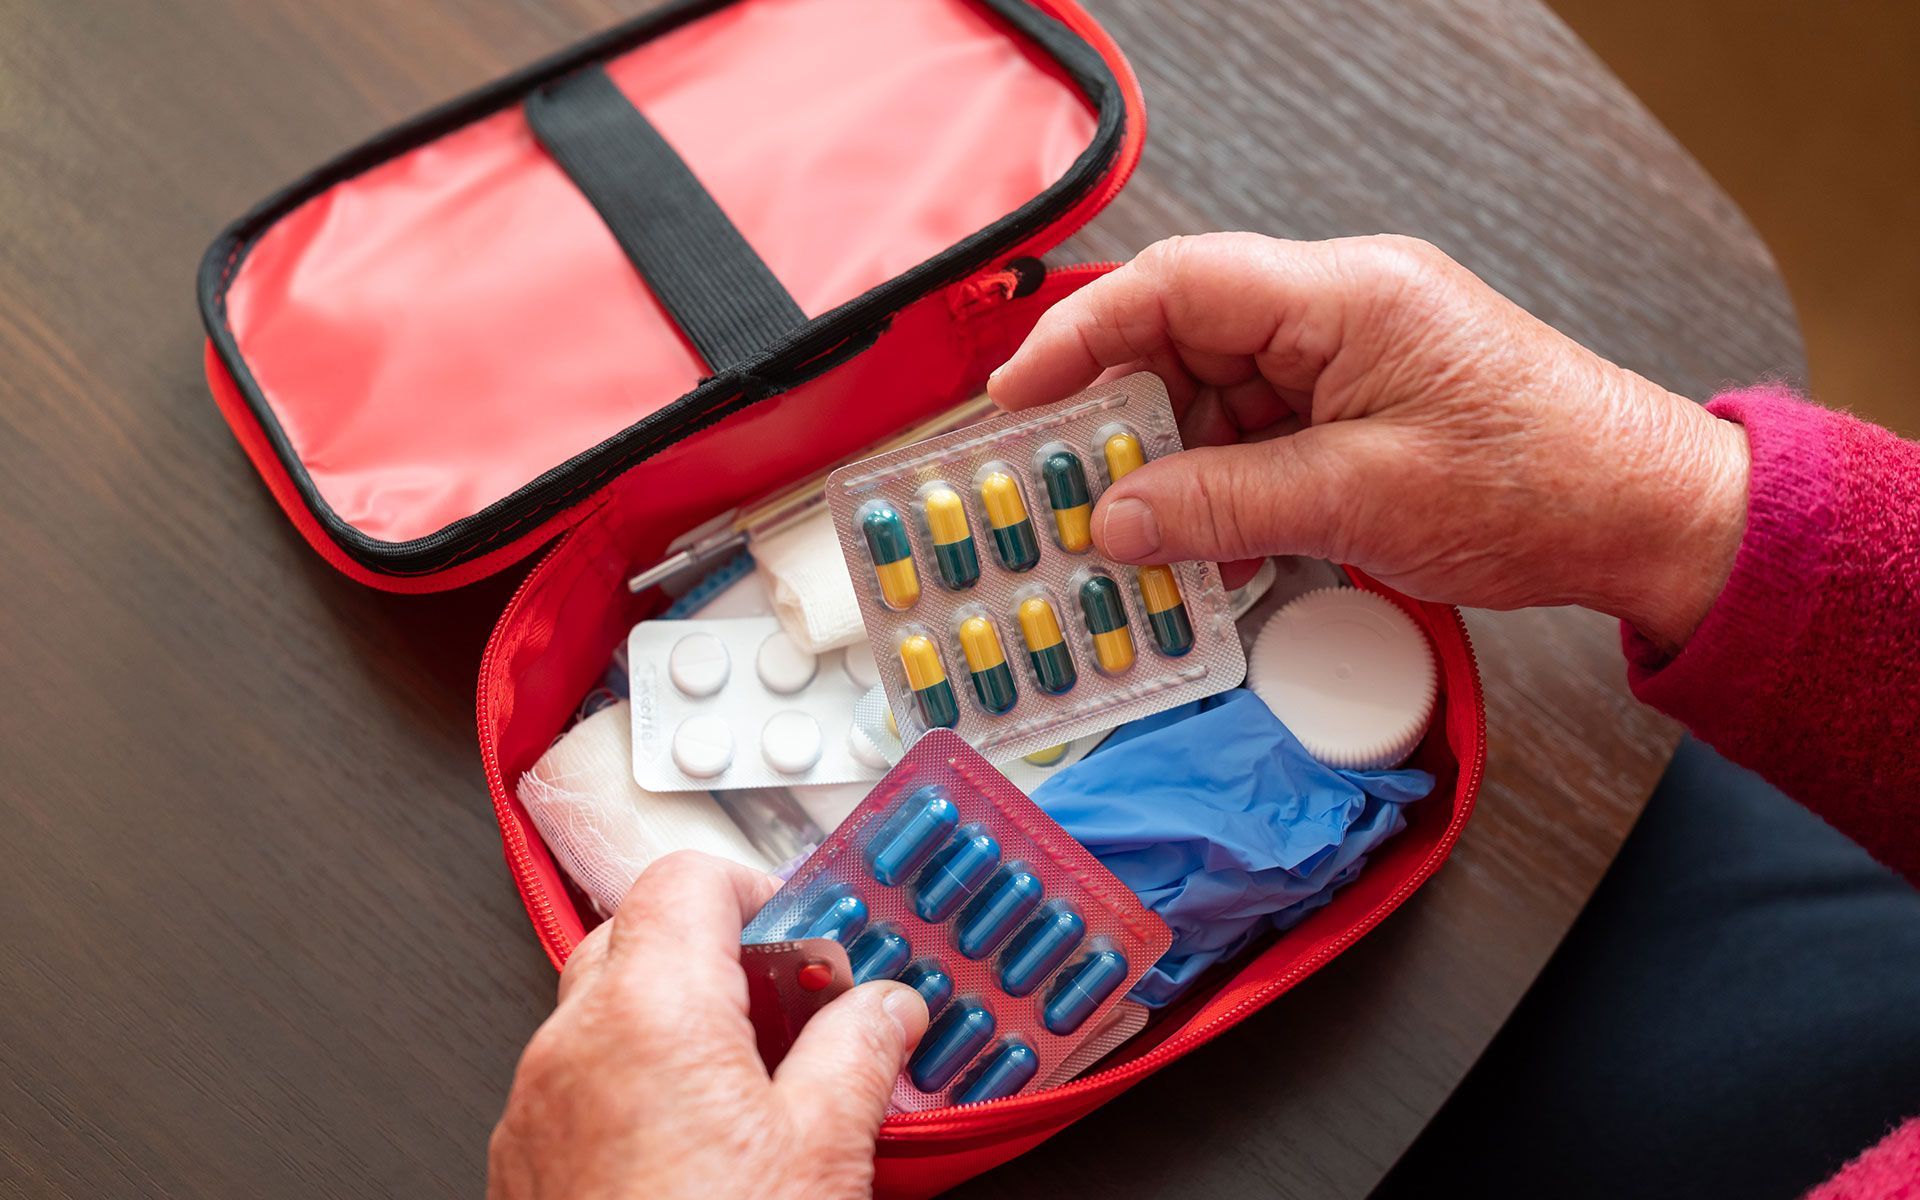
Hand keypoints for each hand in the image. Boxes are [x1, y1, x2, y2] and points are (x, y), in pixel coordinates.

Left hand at [488, 852, 928, 1199]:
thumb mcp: (826, 1150)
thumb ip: (859, 1051)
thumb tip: (885, 1009)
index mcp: (650, 1012)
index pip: (687, 878)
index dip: (756, 890)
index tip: (809, 938)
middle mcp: (573, 1043)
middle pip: (638, 932)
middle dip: (718, 954)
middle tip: (793, 1005)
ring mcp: (537, 1105)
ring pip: (602, 1009)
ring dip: (676, 1019)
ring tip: (756, 1084)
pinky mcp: (526, 1161)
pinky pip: (578, 1080)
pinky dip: (635, 1079)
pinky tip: (699, 1144)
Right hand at [989, 233, 1750, 650]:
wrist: (1651, 515)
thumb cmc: (1540, 487)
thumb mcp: (1360, 503)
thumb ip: (1221, 506)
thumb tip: (1112, 518)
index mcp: (1344, 296)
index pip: (1177, 285)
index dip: (1081, 334)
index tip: (1015, 396)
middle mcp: (1341, 307)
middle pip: (1186, 336)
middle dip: (1120, 414)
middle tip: (1061, 487)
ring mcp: (1354, 353)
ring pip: (1218, 391)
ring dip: (1172, 463)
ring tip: (1130, 536)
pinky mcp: (1365, 402)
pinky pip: (1262, 430)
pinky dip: (1223, 484)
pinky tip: (1202, 542)